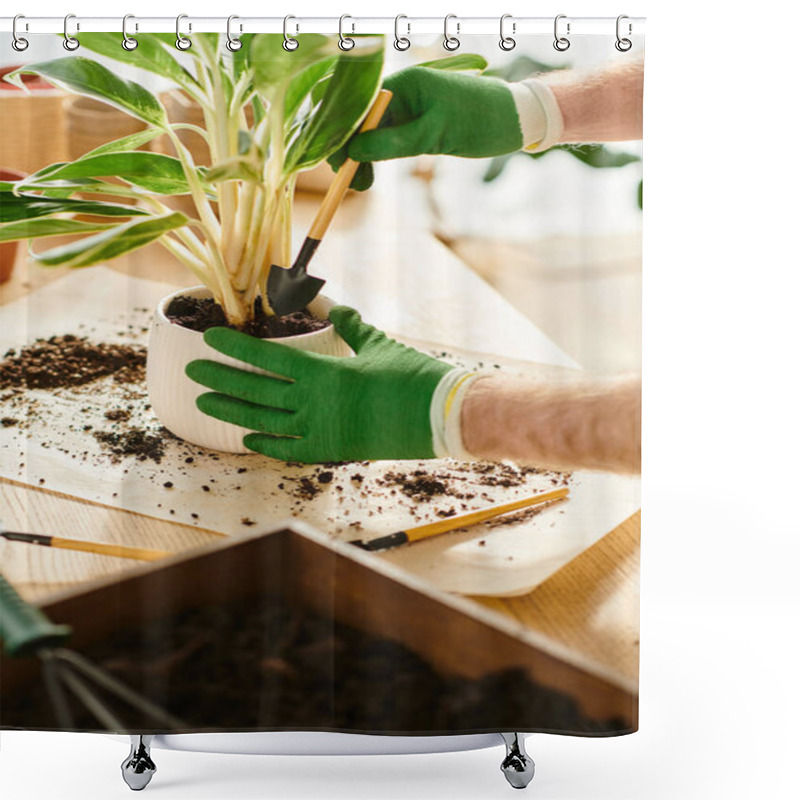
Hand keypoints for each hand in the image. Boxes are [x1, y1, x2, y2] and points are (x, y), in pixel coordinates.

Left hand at [186, 307, 455, 462]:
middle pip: (255, 389)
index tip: (208, 338)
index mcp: (324, 371)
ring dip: (231, 412)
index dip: (234, 347)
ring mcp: (321, 430)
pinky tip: (247, 440)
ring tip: (204, 404)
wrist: (441, 415)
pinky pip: (290, 449)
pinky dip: (267, 445)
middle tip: (192, 370)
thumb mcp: (380, 344)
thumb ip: (351, 327)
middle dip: (220, 378)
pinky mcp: (333, 452)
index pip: (267, 357)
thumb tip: (335, 309)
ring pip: (264, 422)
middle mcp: (314, 402)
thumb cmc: (413, 375)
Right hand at [328, 67, 523, 190]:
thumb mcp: (435, 135)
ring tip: (362, 186)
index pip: (360, 106)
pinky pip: (384, 140)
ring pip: (371, 134)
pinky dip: (375, 158)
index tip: (339, 164)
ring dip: (361, 159)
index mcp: (406, 83)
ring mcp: (409, 108)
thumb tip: (354, 152)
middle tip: (351, 184)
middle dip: (350, 150)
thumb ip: (393, 143)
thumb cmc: (481, 119)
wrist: (516, 120)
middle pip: (361, 121)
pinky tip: (369, 176)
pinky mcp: (416, 125)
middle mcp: (403, 92)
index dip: (344, 135)